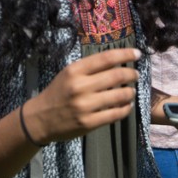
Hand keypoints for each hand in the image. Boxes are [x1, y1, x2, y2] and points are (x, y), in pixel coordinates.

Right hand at [23, 48, 139, 144]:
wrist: (40, 118)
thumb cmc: (57, 92)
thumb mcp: (68, 74)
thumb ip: (89, 68)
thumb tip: (117, 62)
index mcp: (75, 70)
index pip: (106, 58)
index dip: (125, 54)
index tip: (137, 54)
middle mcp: (81, 86)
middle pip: (117, 76)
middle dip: (132, 74)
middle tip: (135, 74)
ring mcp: (85, 106)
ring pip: (120, 95)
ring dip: (130, 92)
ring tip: (131, 91)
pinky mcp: (89, 123)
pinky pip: (115, 114)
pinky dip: (125, 108)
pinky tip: (126, 105)